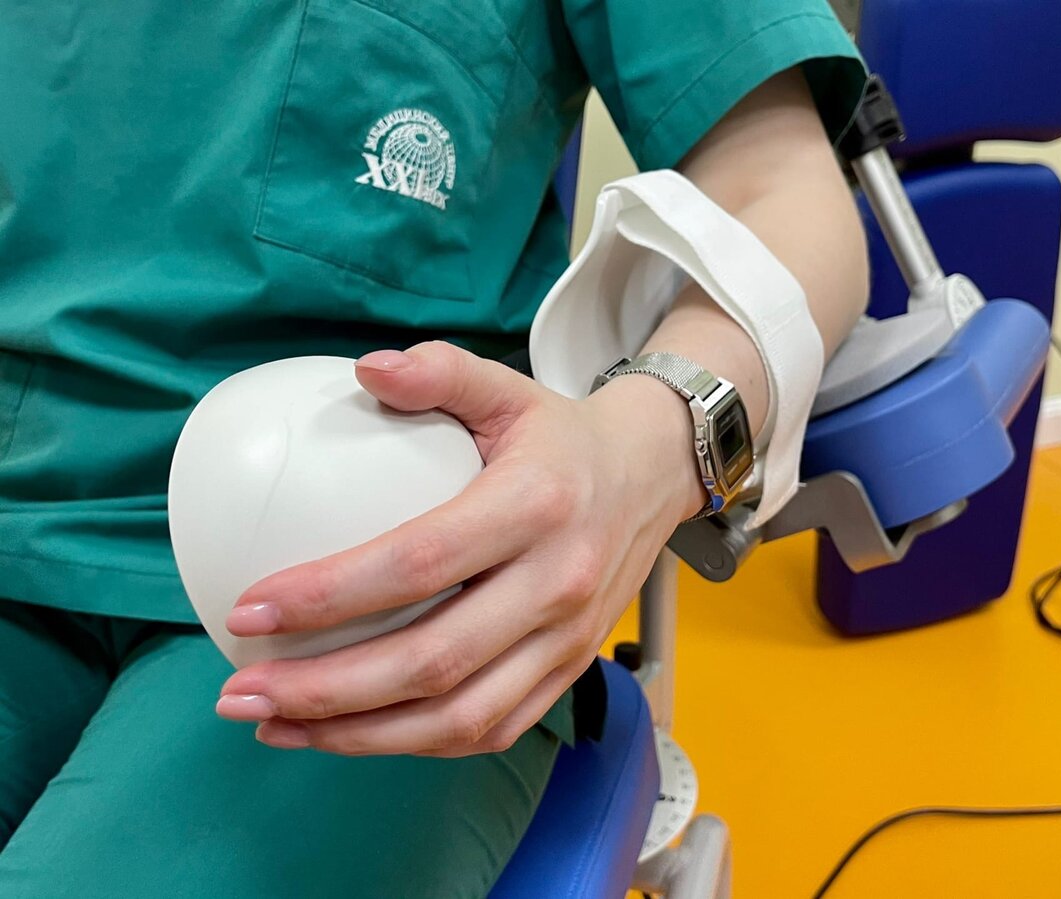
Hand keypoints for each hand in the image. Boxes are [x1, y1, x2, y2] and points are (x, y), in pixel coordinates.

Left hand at [215, 341, 703, 755]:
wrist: (653, 477)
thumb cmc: (563, 437)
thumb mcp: (509, 387)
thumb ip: (440, 372)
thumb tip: (364, 369)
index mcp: (536, 506)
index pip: (418, 563)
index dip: (328, 595)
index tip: (248, 608)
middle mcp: (557, 583)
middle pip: (431, 661)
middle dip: (323, 691)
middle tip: (240, 691)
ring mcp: (569, 639)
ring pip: (458, 717)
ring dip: (358, 735)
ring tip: (276, 725)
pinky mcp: (569, 671)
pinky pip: (490, 731)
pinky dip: (413, 745)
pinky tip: (351, 732)